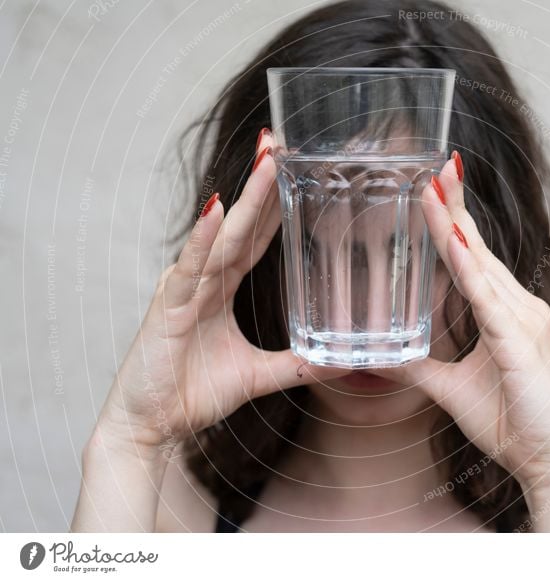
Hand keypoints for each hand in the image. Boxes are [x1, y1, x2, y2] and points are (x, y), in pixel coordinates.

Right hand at [97, 129, 347, 454]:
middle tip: (283, 142)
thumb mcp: (256, 376)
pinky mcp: (166, 308)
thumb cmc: (191, 393)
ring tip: (267, 159)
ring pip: (221, 237)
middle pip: (242, 225)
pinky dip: (203, 239)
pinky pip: (189, 269)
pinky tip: (216, 209)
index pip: (256, 238)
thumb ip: (296, 366)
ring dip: (245, 198)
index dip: (276, 205)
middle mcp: (203, 280)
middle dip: (263, 184)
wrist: (150, 427)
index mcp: (221, 289)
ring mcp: (183, 290)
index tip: (297, 172)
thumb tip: (339, 363)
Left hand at [372, 152, 549, 491]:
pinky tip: (452, 243)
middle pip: (477, 247)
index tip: (433, 185)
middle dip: (454, 205)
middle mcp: (518, 307)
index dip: (451, 220)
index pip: (471, 257)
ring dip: (454, 225)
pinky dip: (469, 271)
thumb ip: (418, 369)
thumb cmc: (512, 424)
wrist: (549, 463)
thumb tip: (380, 358)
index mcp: (503, 313)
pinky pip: (488, 302)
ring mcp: (522, 322)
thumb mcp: (449, 390)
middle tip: (435, 163)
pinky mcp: (520, 345)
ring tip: (432, 187)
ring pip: (480, 265)